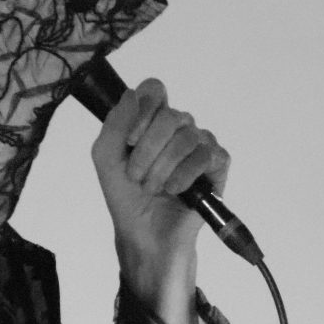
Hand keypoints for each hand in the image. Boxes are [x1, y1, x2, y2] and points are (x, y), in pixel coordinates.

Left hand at [91, 78, 229, 323]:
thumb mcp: (106, 158)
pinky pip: (207, 155)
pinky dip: (185, 174)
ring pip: (187, 136)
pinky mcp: (217, 165)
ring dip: (162, 167)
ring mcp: (199, 144)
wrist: (143, 233)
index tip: (130, 139)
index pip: (154, 89)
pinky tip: (175, 190)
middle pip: (170, 115)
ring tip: (153, 188)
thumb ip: (115, 124)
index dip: (143, 109)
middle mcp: (178, 128)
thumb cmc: (126, 196)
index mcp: (151, 120)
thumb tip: (133, 94)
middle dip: (147, 150)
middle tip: (136, 177)